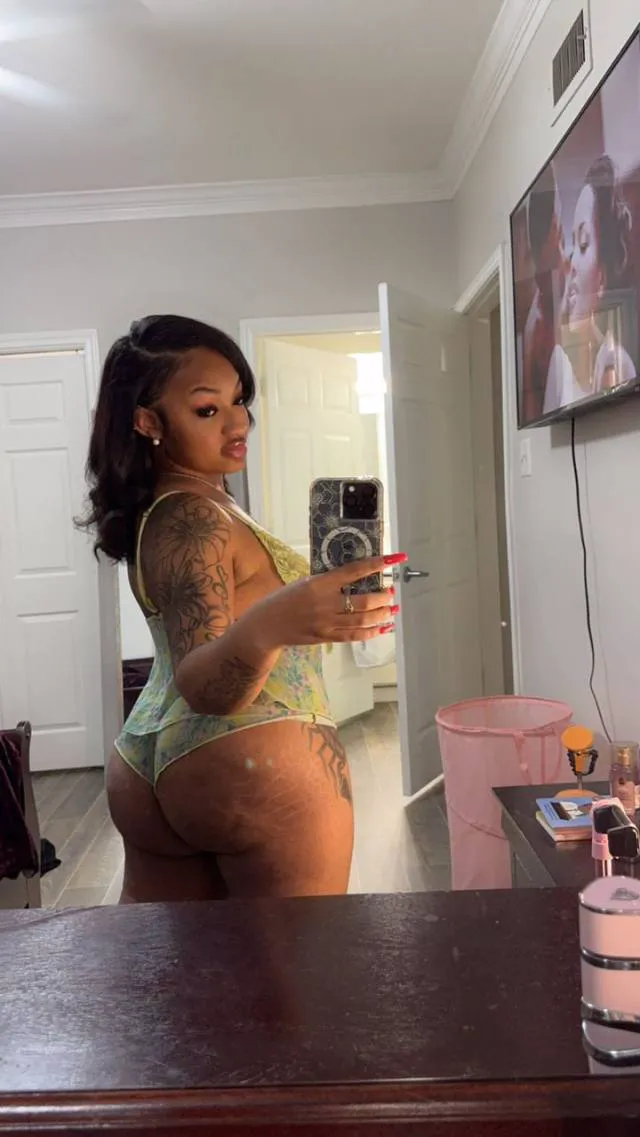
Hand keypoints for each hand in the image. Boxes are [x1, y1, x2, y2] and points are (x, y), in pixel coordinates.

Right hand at [254, 554, 406, 647]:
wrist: (266, 626)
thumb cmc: (283, 599)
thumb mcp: (304, 582)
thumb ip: (327, 581)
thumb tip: (354, 576)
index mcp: (319, 584)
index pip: (354, 571)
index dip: (377, 564)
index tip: (394, 559)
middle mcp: (325, 604)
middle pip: (363, 602)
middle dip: (382, 597)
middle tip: (391, 592)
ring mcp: (326, 623)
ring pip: (362, 620)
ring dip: (382, 615)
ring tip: (393, 610)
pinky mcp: (326, 638)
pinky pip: (354, 636)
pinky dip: (371, 632)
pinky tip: (383, 628)